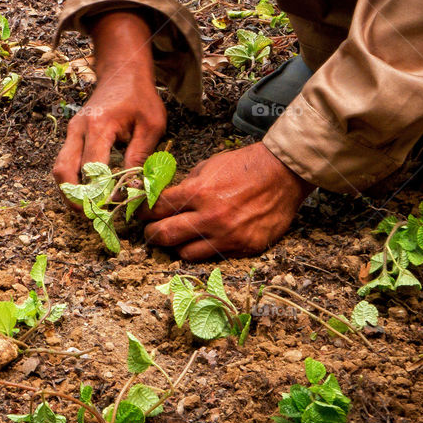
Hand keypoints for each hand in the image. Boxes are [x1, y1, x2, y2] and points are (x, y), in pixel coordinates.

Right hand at [53, 12, 165, 202]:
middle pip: (64, 172)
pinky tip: (89, 192)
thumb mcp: (151, 125)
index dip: (100, 192)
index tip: (113, 208)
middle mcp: (78, 129)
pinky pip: (65, 162)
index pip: (92, 168)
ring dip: (70, 192)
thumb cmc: (140, 98)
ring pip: (59, 169)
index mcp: (99, 126)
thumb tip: (133, 188)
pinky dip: (73, 181)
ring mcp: (71, 132)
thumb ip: (141, 156)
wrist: (123, 72)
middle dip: (75, 199)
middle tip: (93, 216)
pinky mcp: (72, 135)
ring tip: (89, 209)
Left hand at [142, 143, 314, 259]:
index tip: (138, 214)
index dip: (142, 212)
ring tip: (177, 239)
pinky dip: (204, 250)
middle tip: (149, 232)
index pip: (156, 209)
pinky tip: (202, 241)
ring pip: (185, 254)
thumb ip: (186, 185)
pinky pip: (213, 257)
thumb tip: (163, 198)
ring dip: (176, 246)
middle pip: (164, 235)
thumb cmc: (244, 166)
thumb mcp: (209, 166)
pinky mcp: (244, 248)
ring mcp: (227, 236)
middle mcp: (209, 218)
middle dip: (151, 234)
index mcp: (197, 193)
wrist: (283, 174)